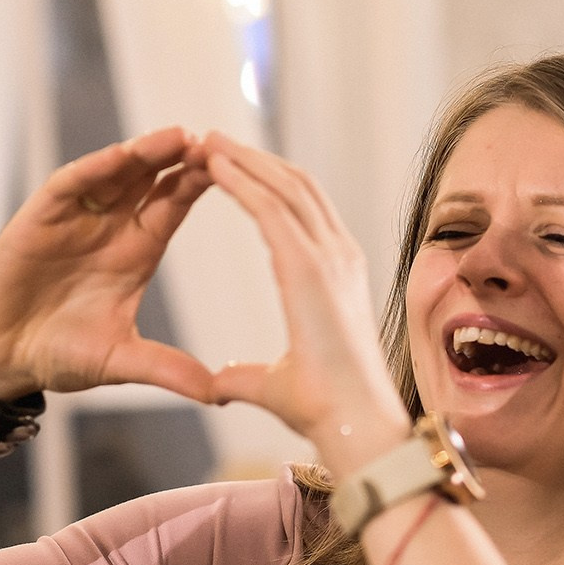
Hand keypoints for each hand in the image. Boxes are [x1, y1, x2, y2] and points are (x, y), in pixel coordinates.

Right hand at [0, 130, 219, 402]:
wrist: (1, 360)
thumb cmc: (59, 355)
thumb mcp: (121, 361)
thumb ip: (166, 369)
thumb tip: (216, 395)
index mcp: (136, 252)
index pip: (173, 206)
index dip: (198, 185)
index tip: (238, 168)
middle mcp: (109, 227)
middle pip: (151, 180)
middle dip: (181, 159)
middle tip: (218, 141)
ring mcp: (74, 219)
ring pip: (114, 173)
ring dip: (144, 153)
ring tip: (179, 137)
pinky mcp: (38, 219)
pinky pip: (69, 186)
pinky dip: (94, 169)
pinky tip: (120, 157)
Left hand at [191, 131, 410, 475]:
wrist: (356, 424)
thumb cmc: (327, 411)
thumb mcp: (274, 384)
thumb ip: (246, 376)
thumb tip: (219, 383)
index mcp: (339, 277)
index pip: (304, 212)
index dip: (269, 185)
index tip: (235, 171)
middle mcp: (341, 257)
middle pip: (297, 187)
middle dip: (256, 160)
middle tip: (215, 141)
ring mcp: (331, 258)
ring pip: (286, 187)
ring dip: (245, 160)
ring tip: (207, 140)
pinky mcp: (311, 267)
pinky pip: (271, 207)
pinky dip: (241, 180)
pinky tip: (212, 164)